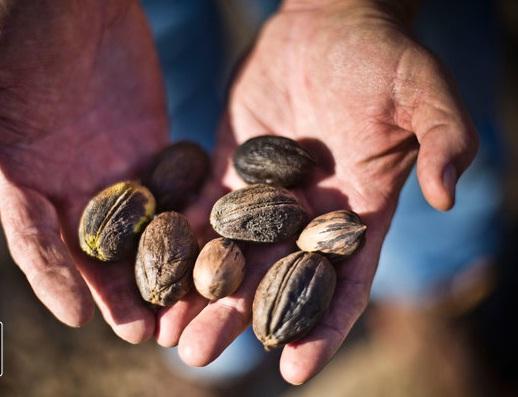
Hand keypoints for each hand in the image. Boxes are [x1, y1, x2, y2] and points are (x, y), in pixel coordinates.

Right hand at [0, 0, 167, 341]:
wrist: (80, 3)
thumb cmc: (26, 28)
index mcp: (21, 174)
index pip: (34, 236)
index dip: (52, 276)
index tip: (79, 314)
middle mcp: (69, 183)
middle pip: (94, 248)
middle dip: (117, 290)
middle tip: (144, 333)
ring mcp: (116, 170)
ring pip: (140, 230)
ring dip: (160, 270)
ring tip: (182, 310)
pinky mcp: (155, 153)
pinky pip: (174, 193)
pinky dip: (187, 223)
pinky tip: (208, 250)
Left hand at [156, 0, 477, 383]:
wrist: (332, 24)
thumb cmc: (385, 57)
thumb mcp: (424, 94)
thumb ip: (444, 140)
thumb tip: (449, 194)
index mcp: (358, 211)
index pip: (342, 281)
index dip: (324, 326)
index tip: (294, 370)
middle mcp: (308, 213)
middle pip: (273, 276)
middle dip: (238, 317)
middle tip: (198, 355)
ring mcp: (265, 192)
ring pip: (230, 251)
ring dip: (199, 291)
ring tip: (165, 332)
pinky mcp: (230, 164)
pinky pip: (202, 208)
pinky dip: (179, 238)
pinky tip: (150, 267)